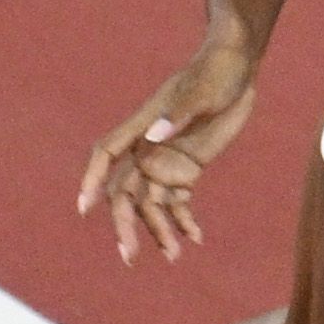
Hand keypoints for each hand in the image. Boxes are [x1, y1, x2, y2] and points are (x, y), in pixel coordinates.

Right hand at [75, 37, 260, 266]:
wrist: (238, 67)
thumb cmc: (217, 72)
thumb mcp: (203, 91)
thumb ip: (179, 113)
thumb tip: (154, 135)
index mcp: (142, 126)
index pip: (106, 154)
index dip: (92, 179)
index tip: (85, 207)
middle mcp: (147, 148)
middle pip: (126, 191)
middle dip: (125, 223)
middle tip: (130, 255)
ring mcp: (165, 161)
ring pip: (152, 203)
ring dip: (159, 229)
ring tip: (174, 256)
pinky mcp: (187, 169)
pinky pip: (179, 201)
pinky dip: (184, 220)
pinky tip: (196, 238)